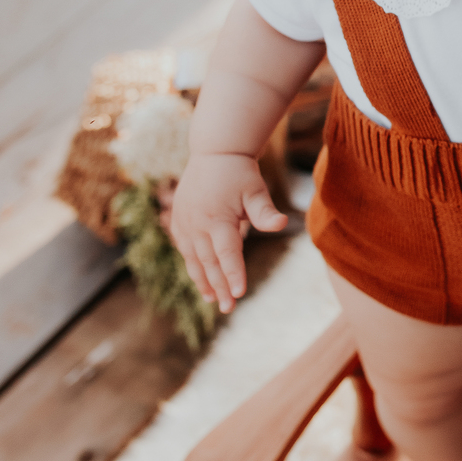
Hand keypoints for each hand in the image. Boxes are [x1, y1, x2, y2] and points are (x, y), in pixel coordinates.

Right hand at [170, 151, 286, 312]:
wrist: (214, 153)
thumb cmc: (240, 173)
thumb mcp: (256, 190)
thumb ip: (265, 212)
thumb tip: (282, 225)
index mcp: (217, 218)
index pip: (227, 253)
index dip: (233, 274)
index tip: (238, 294)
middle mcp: (197, 223)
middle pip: (209, 262)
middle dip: (219, 286)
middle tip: (228, 307)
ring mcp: (185, 222)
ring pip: (194, 259)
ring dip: (203, 280)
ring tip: (212, 299)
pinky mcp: (179, 220)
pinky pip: (184, 248)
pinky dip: (192, 265)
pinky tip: (200, 278)